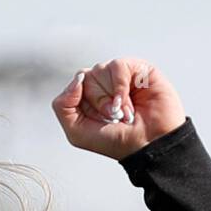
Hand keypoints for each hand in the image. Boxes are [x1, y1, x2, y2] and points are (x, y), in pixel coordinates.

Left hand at [51, 57, 186, 160]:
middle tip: (113, 116)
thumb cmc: (117, 142)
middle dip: (97, 101)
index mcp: (88, 97)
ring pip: (99, 69)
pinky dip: (120, 86)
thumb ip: (62, 105)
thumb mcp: (76, 131)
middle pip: (85, 76)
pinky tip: (130, 102)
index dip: (82, 102)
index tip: (97, 119)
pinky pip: (117, 65)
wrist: (148, 145)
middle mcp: (104, 84)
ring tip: (124, 112)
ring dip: (110, 96)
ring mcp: (120, 76)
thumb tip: (77, 79)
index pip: (74, 85)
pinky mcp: (139, 69)